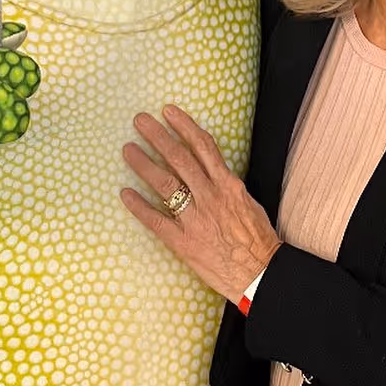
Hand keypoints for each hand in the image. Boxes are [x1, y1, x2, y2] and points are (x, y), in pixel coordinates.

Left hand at [120, 105, 280, 304]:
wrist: (260, 274)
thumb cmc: (257, 239)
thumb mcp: (247, 201)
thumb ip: (227, 183)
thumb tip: (211, 167)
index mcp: (228, 184)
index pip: (203, 146)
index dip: (184, 126)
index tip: (168, 111)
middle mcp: (210, 196)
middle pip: (179, 158)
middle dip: (158, 136)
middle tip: (139, 120)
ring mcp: (195, 219)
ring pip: (165, 184)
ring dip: (144, 164)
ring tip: (128, 149)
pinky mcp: (184, 243)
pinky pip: (157, 221)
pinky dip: (139, 206)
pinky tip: (125, 193)